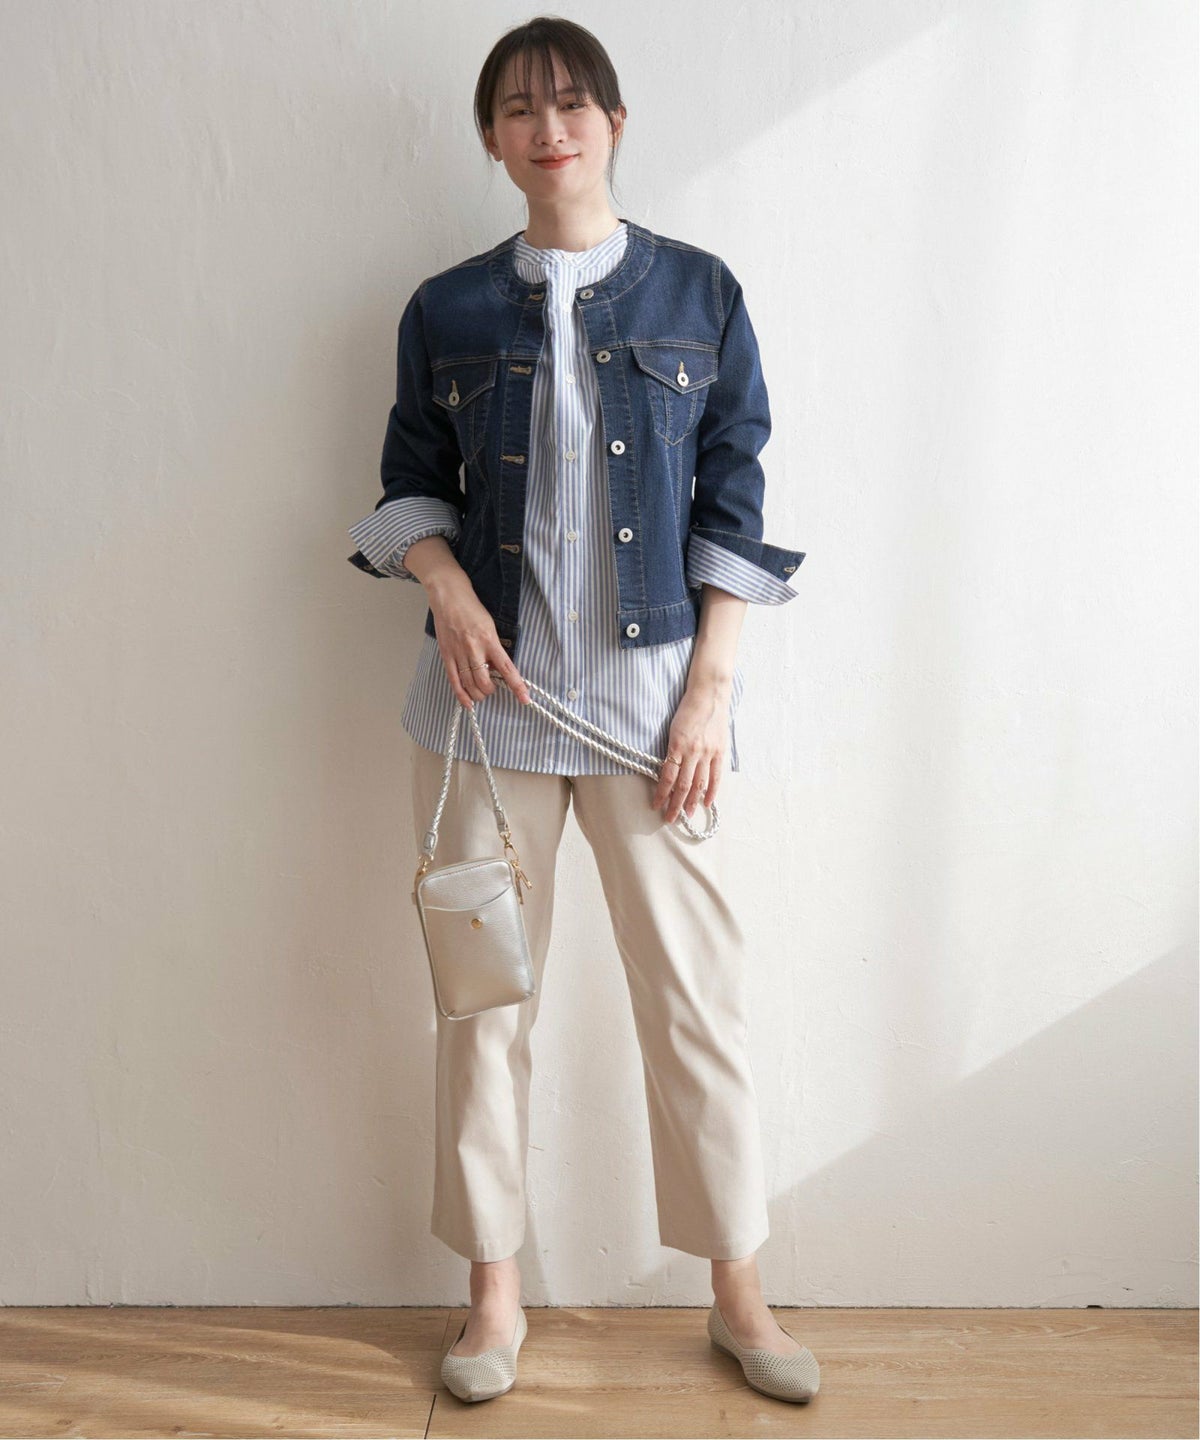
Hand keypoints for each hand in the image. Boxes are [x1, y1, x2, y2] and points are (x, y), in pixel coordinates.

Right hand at [428, 575, 530, 710]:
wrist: (448, 597)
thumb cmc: (472, 609)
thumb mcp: (490, 626)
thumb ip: (495, 647)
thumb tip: (498, 668)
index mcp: (489, 640)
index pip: (506, 668)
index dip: (516, 686)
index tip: (525, 699)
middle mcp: (474, 649)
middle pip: (484, 682)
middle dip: (491, 690)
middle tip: (493, 688)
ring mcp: (458, 653)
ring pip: (470, 684)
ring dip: (478, 694)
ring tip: (482, 693)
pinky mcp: (446, 655)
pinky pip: (454, 680)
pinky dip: (461, 695)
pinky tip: (468, 704)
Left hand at [651, 685, 729, 822]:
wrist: (709, 694)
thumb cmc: (687, 709)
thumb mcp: (673, 729)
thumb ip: (671, 750)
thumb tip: (666, 771)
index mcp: (677, 746)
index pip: (667, 777)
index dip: (661, 794)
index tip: (655, 806)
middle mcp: (692, 752)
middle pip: (682, 785)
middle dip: (674, 804)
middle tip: (669, 818)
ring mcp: (708, 753)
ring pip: (698, 784)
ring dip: (691, 802)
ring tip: (686, 815)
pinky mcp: (719, 751)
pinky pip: (715, 776)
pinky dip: (711, 791)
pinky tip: (706, 803)